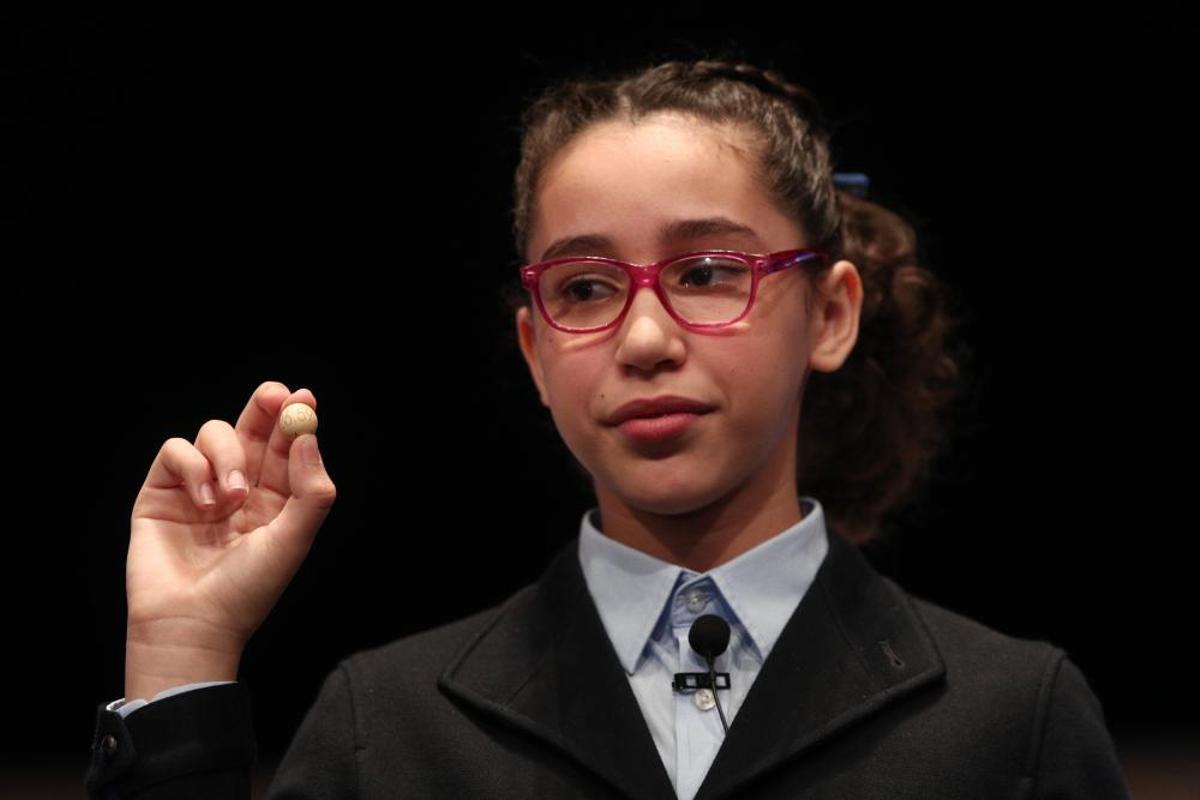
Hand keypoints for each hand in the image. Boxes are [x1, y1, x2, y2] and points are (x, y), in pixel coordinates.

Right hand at [123, 381, 336, 700]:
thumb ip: (310, 491)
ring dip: (227, 456)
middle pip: (252, 428)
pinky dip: (193, 466)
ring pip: (215, 433)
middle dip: (264, 406)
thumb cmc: (248, 589)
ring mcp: (199, 486)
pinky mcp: (162, 490)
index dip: (295, 419)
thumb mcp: (293, 540)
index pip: (285, 446)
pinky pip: (176, 450)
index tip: (304, 399)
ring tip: (233, 499)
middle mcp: (238, 486)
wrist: (192, 622)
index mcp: (275, 497)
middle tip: (275, 396)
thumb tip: (308, 437)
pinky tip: (203, 502)